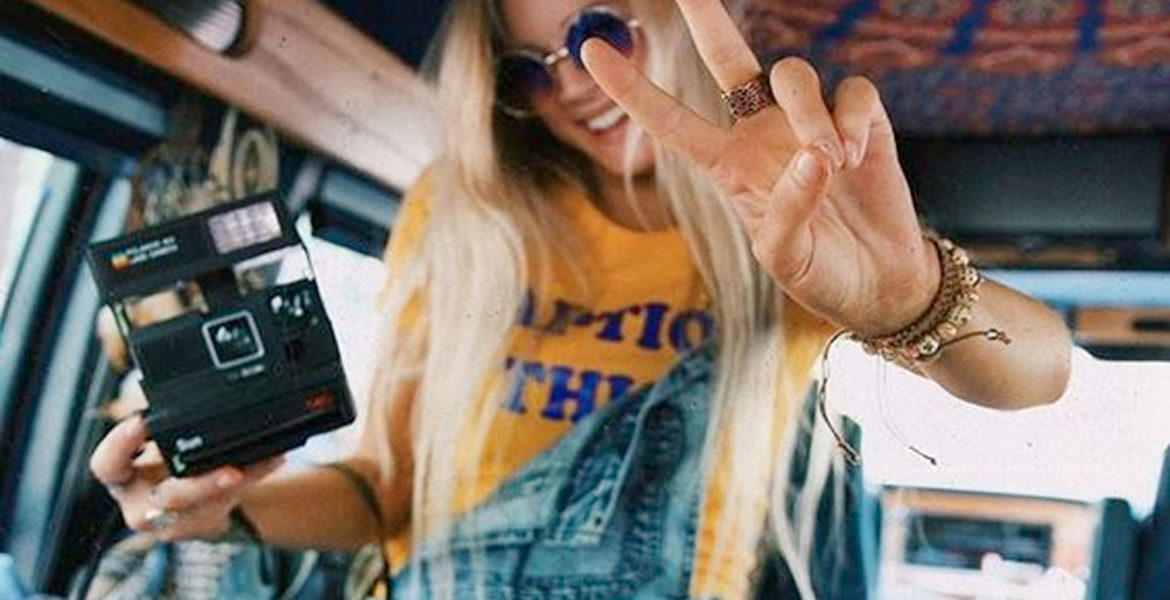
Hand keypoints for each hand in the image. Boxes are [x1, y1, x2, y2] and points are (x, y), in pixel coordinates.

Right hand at [90, 414, 282, 540]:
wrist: (190, 499)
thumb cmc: (166, 463)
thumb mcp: (155, 442)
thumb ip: (160, 422)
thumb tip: (168, 392)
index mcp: (122, 478)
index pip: (107, 465)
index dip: (119, 444)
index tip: (142, 421)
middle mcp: (143, 504)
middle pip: (170, 497)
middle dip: (203, 484)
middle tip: (230, 470)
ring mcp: (175, 521)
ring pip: (208, 506)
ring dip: (239, 483)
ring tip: (264, 461)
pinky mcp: (204, 524)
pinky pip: (232, 501)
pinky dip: (254, 476)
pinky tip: (272, 458)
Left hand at [581, 0, 938, 334]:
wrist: (879, 282)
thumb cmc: (820, 274)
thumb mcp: (787, 258)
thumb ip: (787, 214)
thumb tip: (810, 158)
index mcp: (728, 166)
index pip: (671, 121)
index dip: (631, 89)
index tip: (590, 51)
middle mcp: (762, 133)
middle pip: (728, 60)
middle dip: (708, 21)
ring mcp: (808, 122)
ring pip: (793, 76)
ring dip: (808, 114)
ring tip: (830, 163)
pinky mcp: (860, 119)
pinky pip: (850, 91)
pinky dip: (853, 119)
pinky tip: (858, 157)